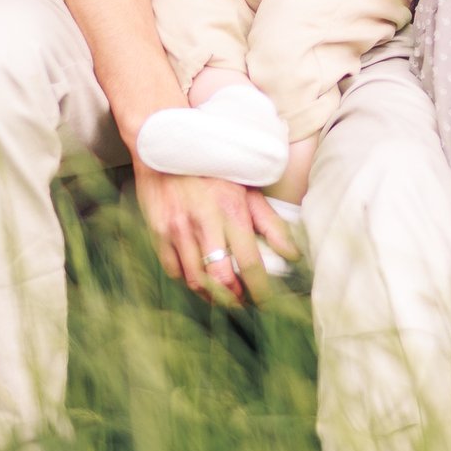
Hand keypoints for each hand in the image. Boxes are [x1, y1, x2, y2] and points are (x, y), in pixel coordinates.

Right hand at [132, 162, 295, 305]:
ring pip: (195, 280)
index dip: (259, 290)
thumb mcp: (246, 188)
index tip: (265, 302)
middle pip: (220, 278)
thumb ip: (270, 222)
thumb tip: (292, 253)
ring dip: (211, 295)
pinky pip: (173, 271)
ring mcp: (178, 229)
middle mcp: (204, 222)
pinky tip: (200, 280)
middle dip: (234, 299)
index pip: (250, 262)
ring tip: (224, 296)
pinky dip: (188, 281)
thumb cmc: (212, 168)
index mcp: (231, 210)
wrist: (167, 147)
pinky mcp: (158, 233)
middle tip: (243, 303)